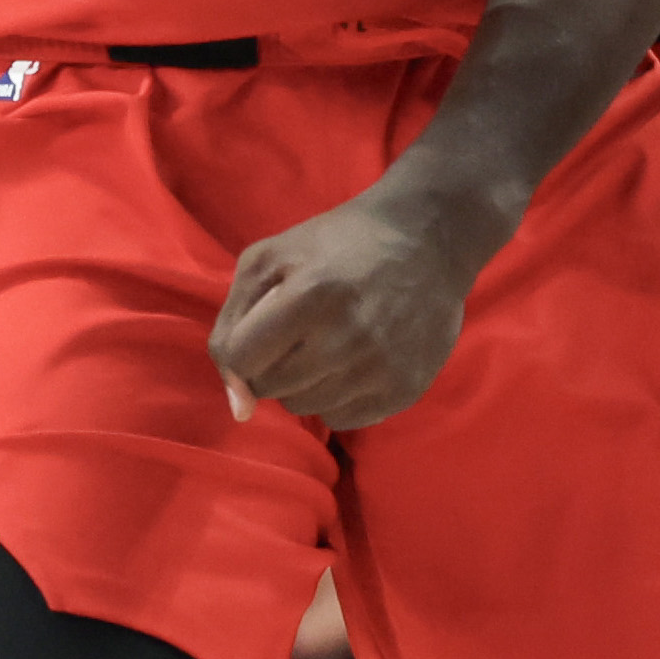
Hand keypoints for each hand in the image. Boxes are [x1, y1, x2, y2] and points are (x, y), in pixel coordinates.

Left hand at [210, 187, 477, 432]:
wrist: (426, 238)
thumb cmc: (337, 242)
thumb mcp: (269, 257)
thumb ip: (233, 324)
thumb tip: (238, 407)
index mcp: (309, 296)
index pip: (240, 360)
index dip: (241, 347)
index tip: (260, 330)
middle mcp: (346, 339)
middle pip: (271, 388)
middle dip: (272, 363)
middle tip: (298, 331)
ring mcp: (379, 369)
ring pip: (305, 407)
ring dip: (304, 381)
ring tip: (327, 341)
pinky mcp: (404, 390)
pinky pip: (342, 419)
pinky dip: (337, 395)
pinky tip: (353, 359)